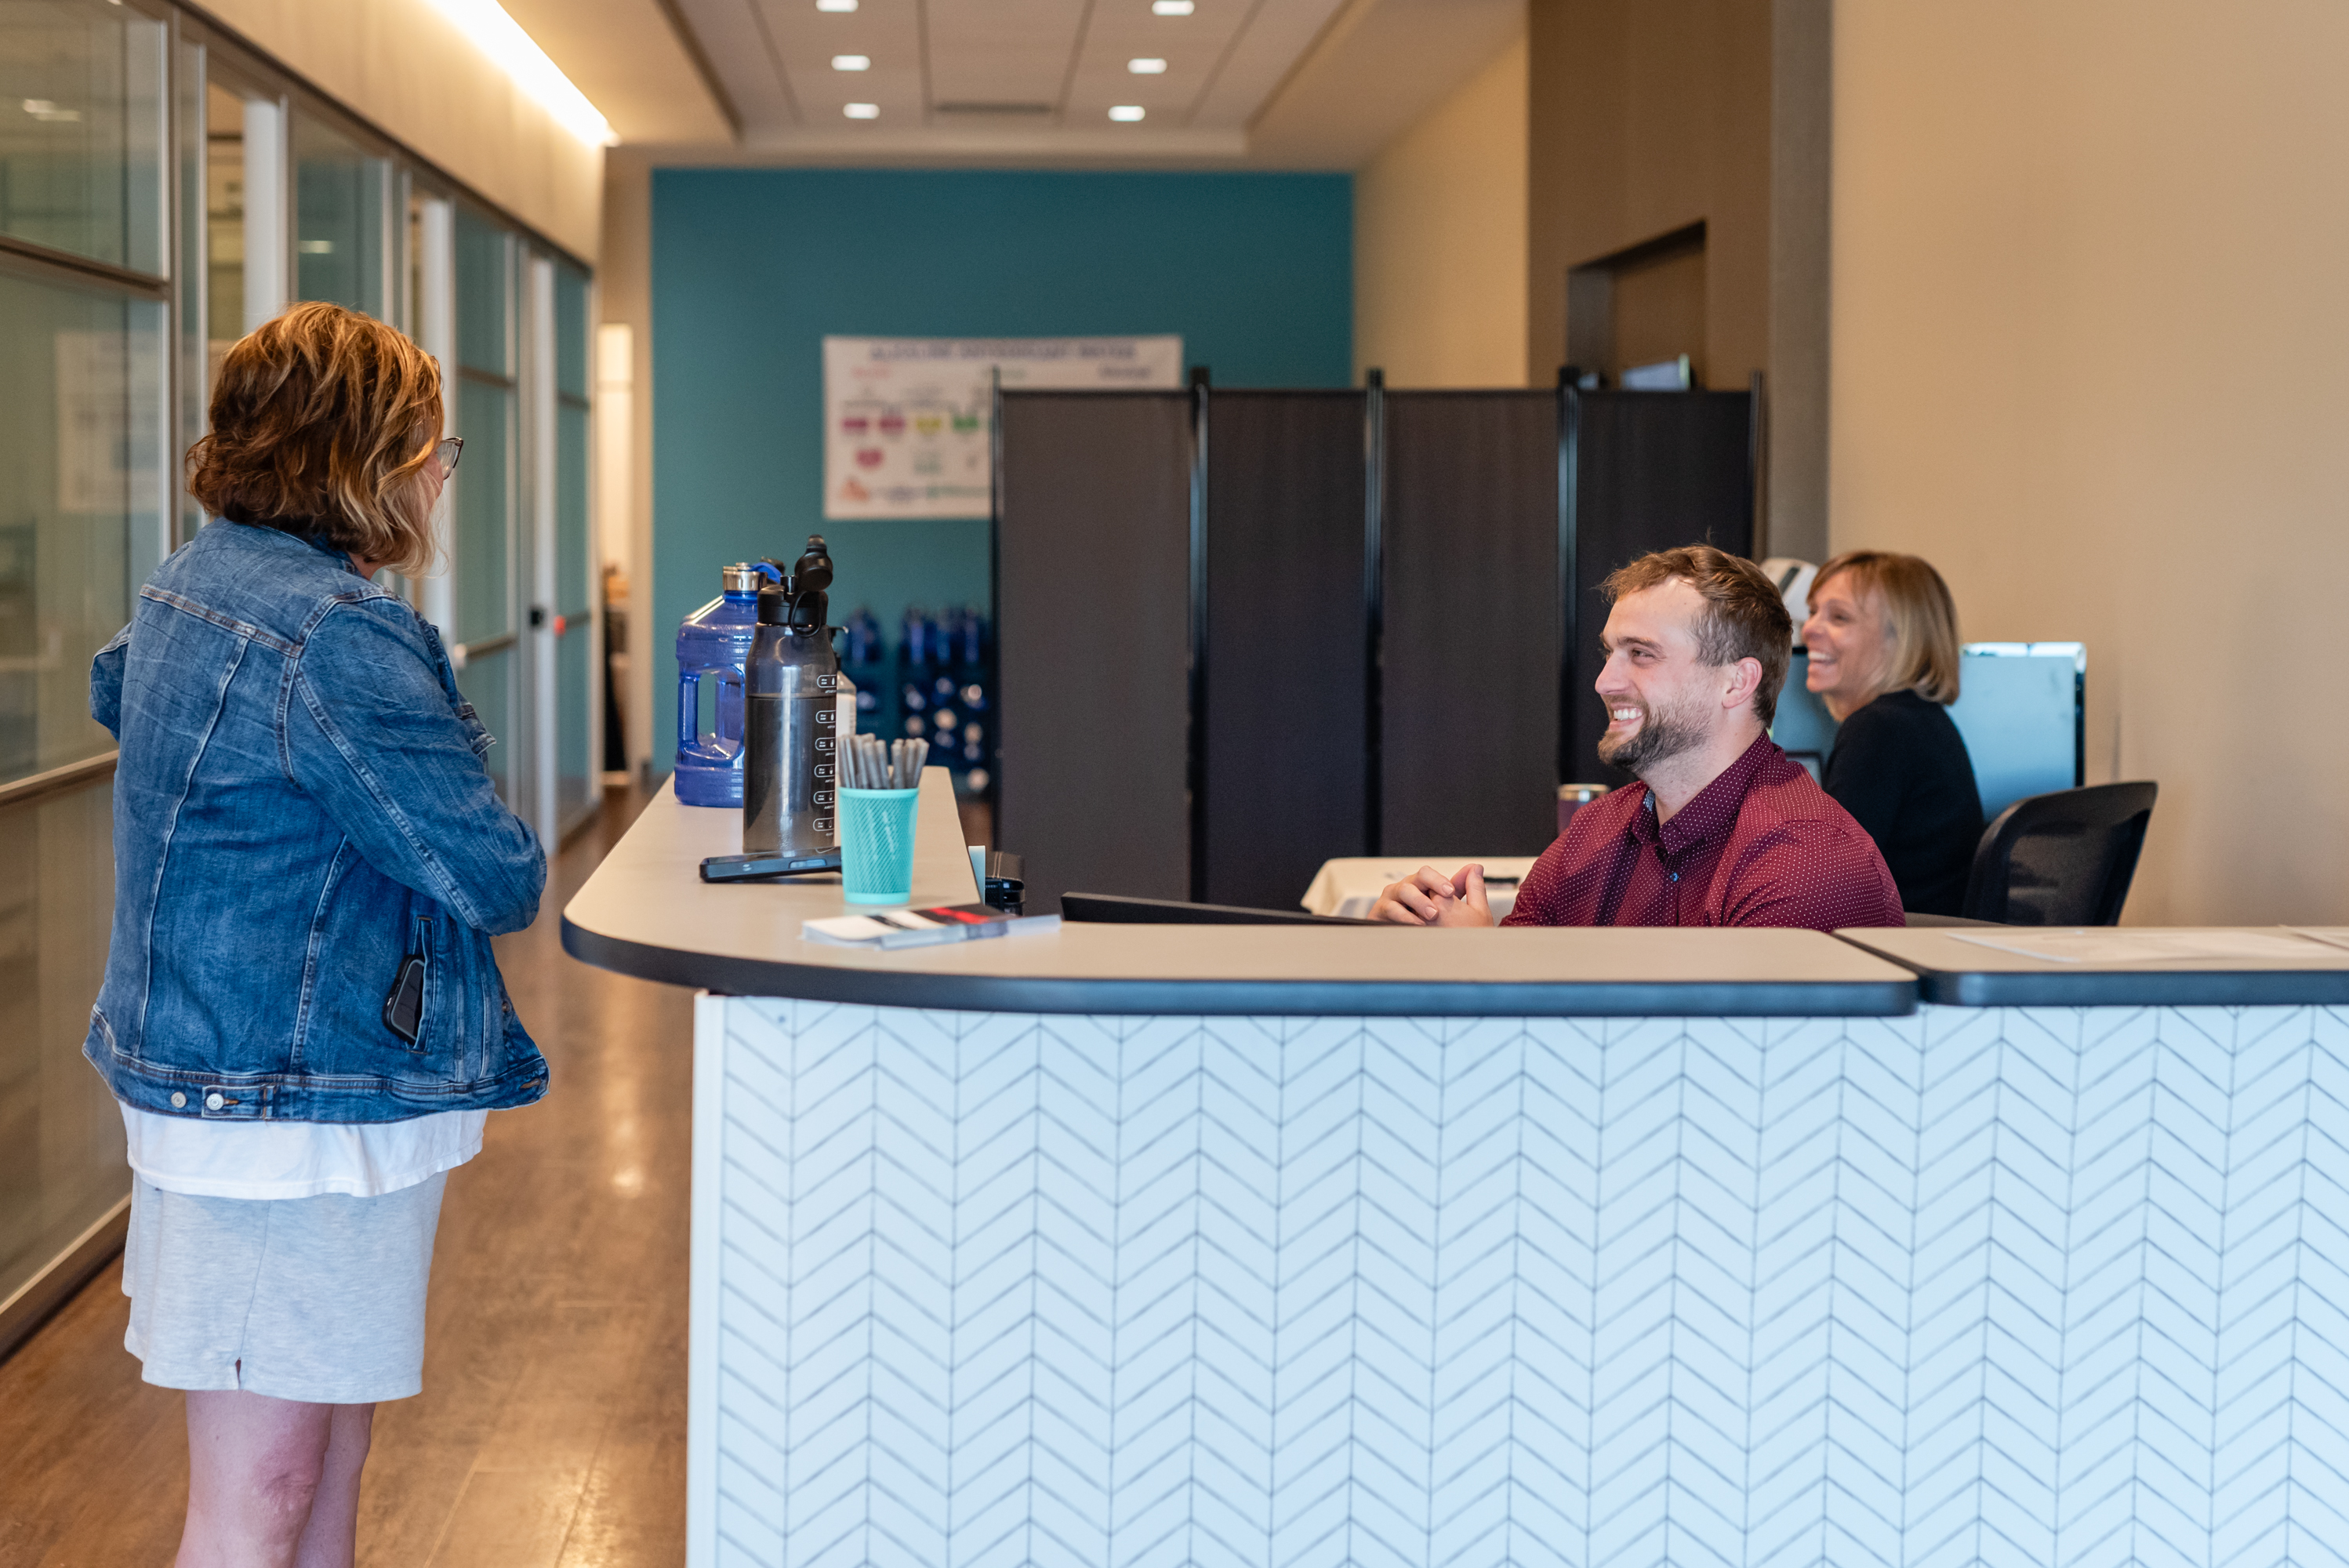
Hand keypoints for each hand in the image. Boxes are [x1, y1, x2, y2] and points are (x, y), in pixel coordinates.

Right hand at [1367, 864, 1492, 926]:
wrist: (1415, 952)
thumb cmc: (1431, 927)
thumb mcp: (1451, 907)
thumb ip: (1463, 887)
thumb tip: (1475, 867)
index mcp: (1421, 886)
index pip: (1427, 875)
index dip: (1438, 880)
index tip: (1450, 892)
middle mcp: (1405, 890)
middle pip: (1412, 880)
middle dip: (1428, 890)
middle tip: (1440, 905)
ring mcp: (1391, 900)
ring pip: (1400, 892)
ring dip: (1417, 902)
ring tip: (1431, 915)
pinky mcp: (1380, 913)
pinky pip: (1388, 910)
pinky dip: (1402, 916)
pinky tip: (1415, 925)